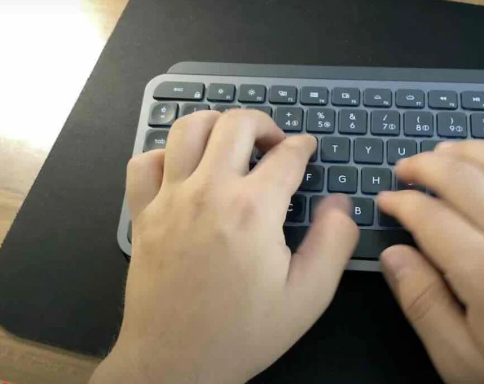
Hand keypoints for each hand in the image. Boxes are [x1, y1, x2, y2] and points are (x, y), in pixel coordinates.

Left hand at [90, 109, 358, 383]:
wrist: (174, 363)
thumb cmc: (242, 333)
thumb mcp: (308, 296)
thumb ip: (333, 242)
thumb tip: (340, 203)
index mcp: (253, 210)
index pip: (286, 155)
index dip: (304, 147)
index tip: (308, 150)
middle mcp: (208, 192)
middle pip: (236, 124)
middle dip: (264, 123)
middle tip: (275, 143)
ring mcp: (169, 199)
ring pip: (188, 128)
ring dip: (216, 124)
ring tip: (232, 143)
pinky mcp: (143, 214)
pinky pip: (145, 162)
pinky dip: (166, 153)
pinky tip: (184, 169)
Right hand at [378, 140, 483, 382]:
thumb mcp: (463, 361)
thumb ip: (423, 303)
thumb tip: (395, 257)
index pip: (431, 215)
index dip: (401, 202)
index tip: (386, 200)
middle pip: (467, 178)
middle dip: (428, 165)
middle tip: (406, 168)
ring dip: (475, 152)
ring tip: (448, 152)